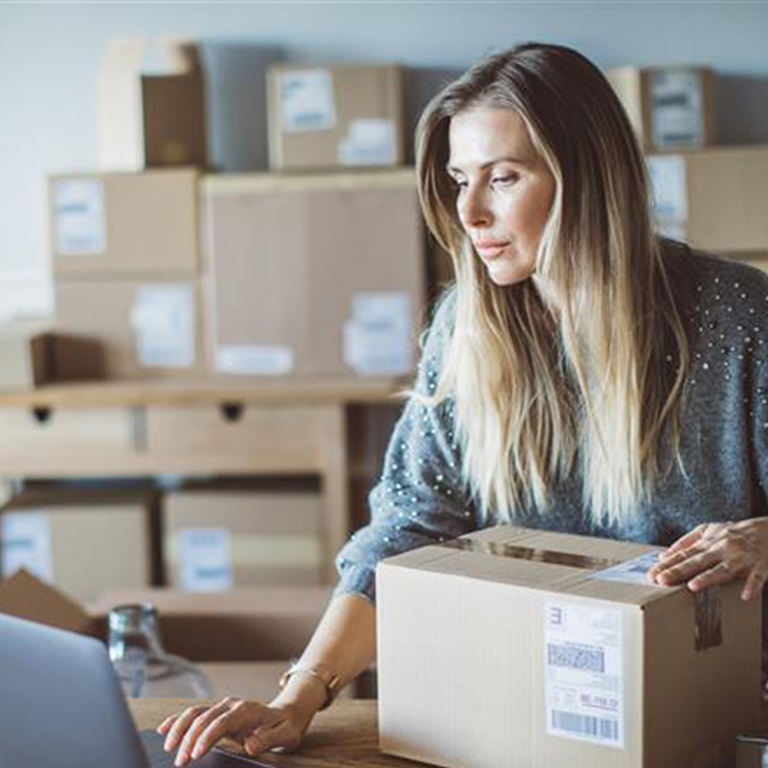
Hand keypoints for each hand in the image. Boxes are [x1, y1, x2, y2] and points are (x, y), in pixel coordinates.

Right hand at [157, 698, 309, 766]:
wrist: (287, 714)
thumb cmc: (285, 727)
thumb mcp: (285, 735)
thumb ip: (269, 739)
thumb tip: (251, 745)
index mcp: (247, 710)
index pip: (222, 722)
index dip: (207, 737)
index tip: (196, 754)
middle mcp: (232, 705)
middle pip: (204, 719)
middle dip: (189, 739)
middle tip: (180, 762)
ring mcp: (223, 707)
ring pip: (195, 713)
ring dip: (180, 729)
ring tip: (169, 749)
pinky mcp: (217, 712)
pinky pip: (194, 713)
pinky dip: (178, 720)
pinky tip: (165, 729)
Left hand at [649, 518, 767, 600]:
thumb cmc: (735, 533)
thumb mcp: (709, 531)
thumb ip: (686, 542)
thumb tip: (664, 556)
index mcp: (708, 542)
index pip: (683, 555)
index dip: (667, 565)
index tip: (651, 575)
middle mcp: (722, 548)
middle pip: (697, 561)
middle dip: (678, 571)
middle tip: (661, 580)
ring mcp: (741, 557)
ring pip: (723, 569)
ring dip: (708, 577)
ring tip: (693, 586)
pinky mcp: (762, 565)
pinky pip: (757, 577)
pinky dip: (752, 585)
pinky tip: (745, 596)